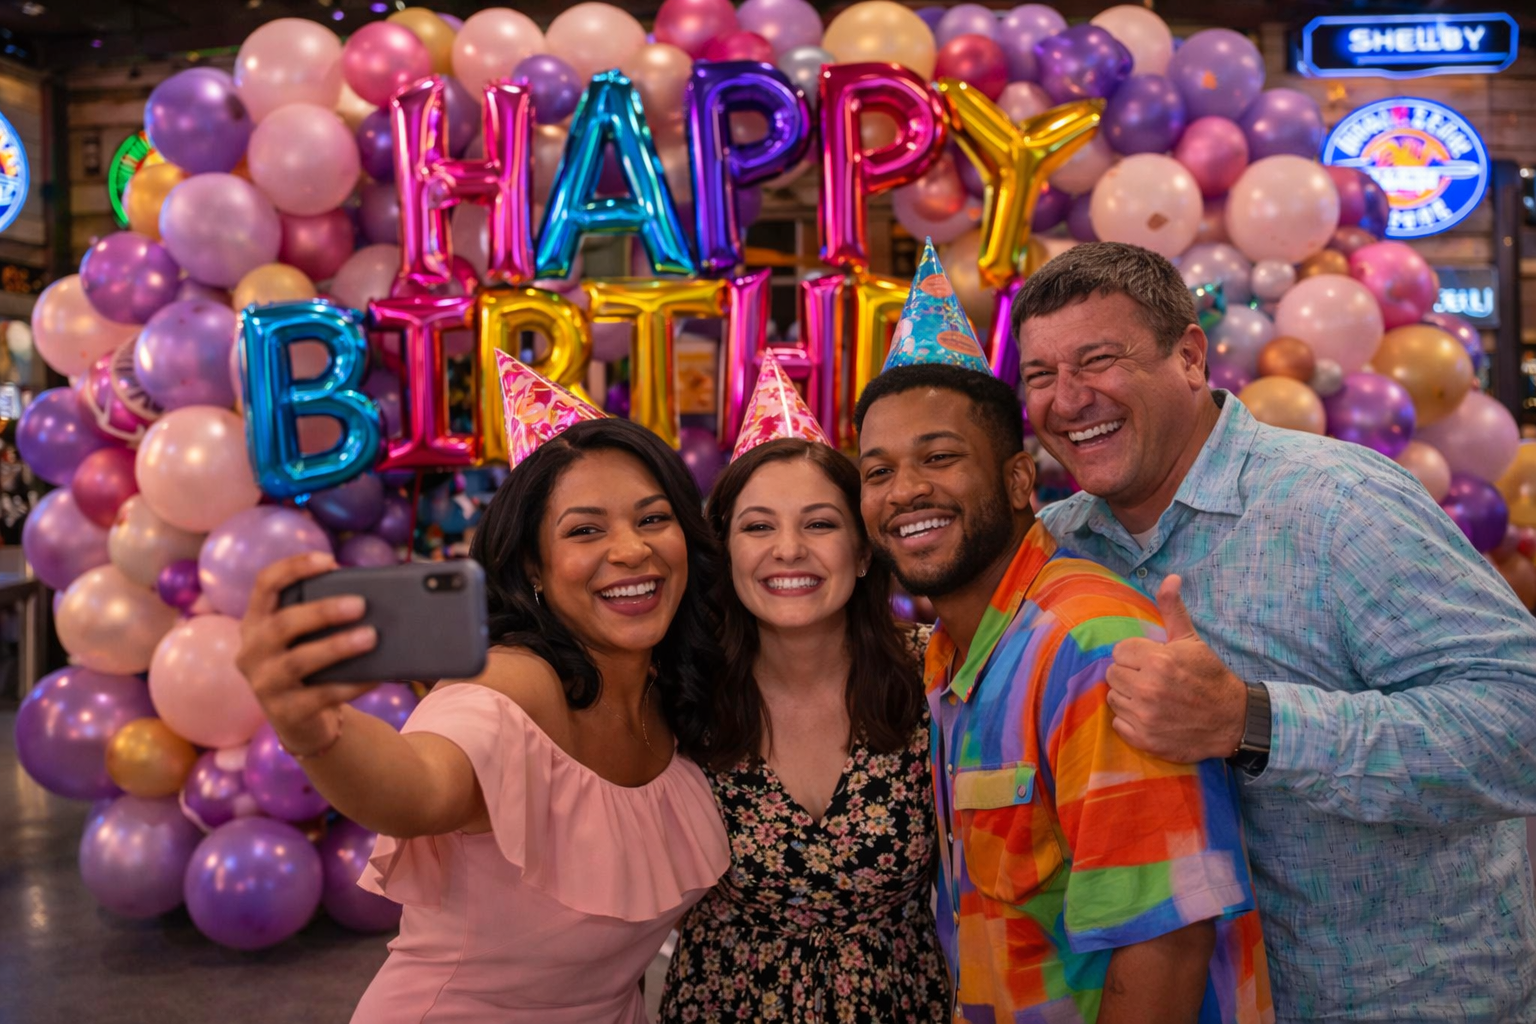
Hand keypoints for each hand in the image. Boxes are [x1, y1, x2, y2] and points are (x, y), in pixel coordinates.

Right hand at [235, 552, 379, 756]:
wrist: (302, 721)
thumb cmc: (311, 665)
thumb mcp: (307, 638)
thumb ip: (323, 616)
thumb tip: (374, 596)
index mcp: (256, 622)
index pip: (264, 585)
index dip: (293, 568)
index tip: (329, 560)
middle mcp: (252, 651)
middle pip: (282, 624)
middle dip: (322, 611)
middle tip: (360, 604)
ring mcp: (265, 684)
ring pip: (298, 662)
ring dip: (337, 646)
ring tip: (371, 637)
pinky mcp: (286, 713)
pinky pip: (321, 696)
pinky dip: (352, 684)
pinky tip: (376, 675)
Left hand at [1104, 574, 1246, 763]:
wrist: (1231, 720)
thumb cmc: (1208, 676)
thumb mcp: (1191, 640)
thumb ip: (1172, 609)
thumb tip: (1170, 577)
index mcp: (1158, 661)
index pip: (1119, 652)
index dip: (1133, 655)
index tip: (1150, 661)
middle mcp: (1148, 688)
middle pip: (1112, 674)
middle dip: (1129, 674)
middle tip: (1150, 679)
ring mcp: (1145, 716)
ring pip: (1114, 698)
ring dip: (1128, 696)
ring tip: (1151, 697)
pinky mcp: (1144, 739)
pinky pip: (1118, 723)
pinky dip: (1130, 720)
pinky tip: (1150, 716)